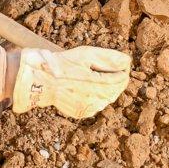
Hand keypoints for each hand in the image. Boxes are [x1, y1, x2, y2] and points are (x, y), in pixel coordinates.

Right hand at [11, 47, 132, 119]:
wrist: (41, 81)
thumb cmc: (62, 64)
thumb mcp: (85, 54)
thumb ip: (108, 58)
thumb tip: (127, 61)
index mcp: (94, 83)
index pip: (120, 79)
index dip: (124, 71)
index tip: (123, 65)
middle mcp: (92, 99)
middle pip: (116, 91)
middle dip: (118, 81)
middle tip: (115, 70)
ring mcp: (87, 108)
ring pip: (108, 99)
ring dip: (109, 89)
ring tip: (99, 78)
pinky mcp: (81, 113)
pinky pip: (97, 105)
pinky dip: (98, 97)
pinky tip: (90, 88)